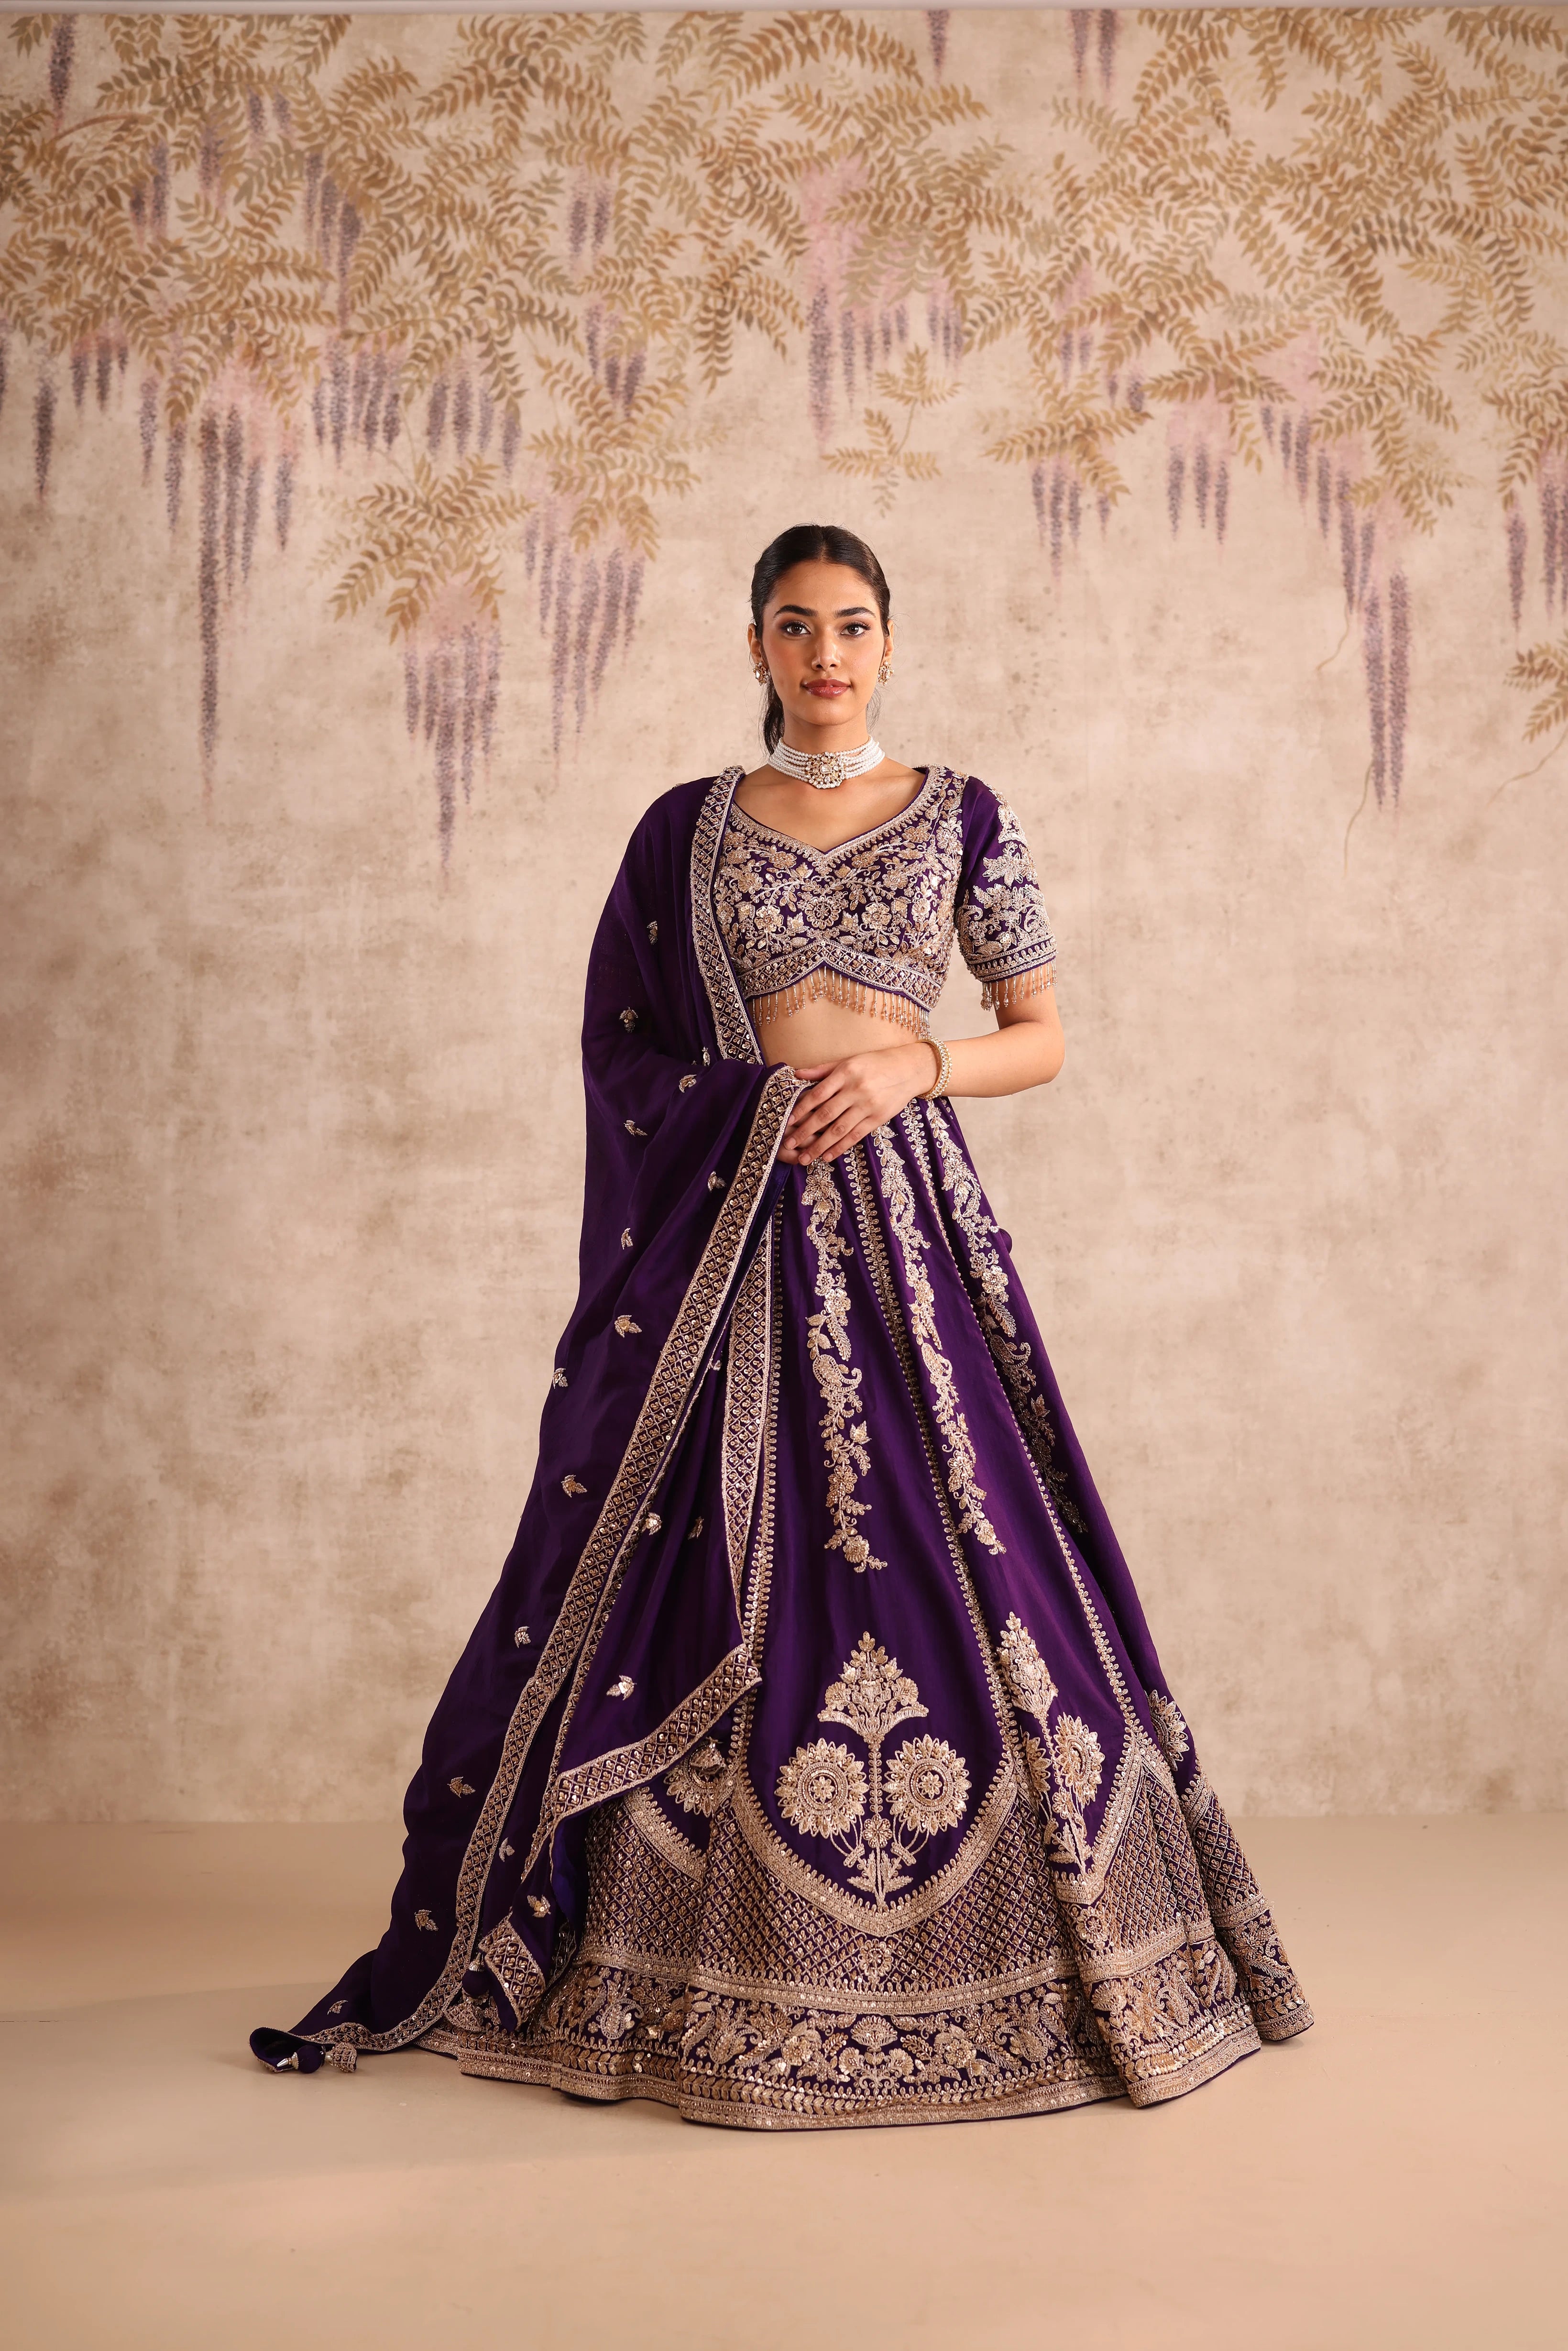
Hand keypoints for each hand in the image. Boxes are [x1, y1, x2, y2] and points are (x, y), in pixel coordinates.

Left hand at [777, 1041, 937, 1164]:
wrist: (909, 1069)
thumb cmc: (875, 1063)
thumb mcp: (849, 1061)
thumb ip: (822, 1069)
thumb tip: (796, 1073)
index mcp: (845, 1073)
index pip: (818, 1094)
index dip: (801, 1109)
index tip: (788, 1121)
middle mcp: (855, 1090)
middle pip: (825, 1115)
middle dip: (805, 1131)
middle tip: (789, 1144)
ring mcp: (868, 1105)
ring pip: (839, 1129)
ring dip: (819, 1146)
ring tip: (805, 1157)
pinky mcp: (878, 1118)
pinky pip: (856, 1136)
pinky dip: (840, 1147)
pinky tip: (827, 1156)